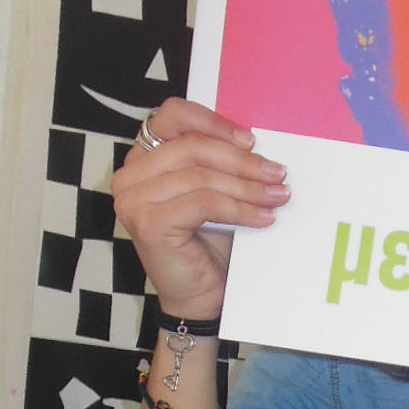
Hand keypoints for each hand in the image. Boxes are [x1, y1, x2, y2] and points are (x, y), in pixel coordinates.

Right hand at [112, 98, 289, 319]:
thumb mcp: (216, 188)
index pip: (173, 115)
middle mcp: (130, 175)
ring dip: (248, 186)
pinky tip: (264, 217)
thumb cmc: (210, 240)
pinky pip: (204, 203)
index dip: (214, 122)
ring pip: (201, 176)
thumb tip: (259, 140)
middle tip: (278, 174)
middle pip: (193, 146)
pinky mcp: (147, 223)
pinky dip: (240, 209)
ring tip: (278, 197)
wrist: (202, 293)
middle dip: (243, 160)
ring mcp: (133, 199)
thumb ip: (221, 159)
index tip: (252, 140)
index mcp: (144, 156)